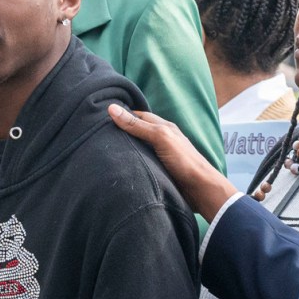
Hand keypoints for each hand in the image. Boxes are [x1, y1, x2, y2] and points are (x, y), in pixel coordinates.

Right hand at [107, 105, 236, 219]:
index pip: (138, 116)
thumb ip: (137, 125)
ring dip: (125, 148)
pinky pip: (141, 162)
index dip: (123, 115)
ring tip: (103, 149)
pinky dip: (130, 161)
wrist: (200, 189)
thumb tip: (112, 109)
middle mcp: (161, 139)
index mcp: (163, 127)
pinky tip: (119, 165)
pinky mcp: (158, 170)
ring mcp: (160, 155)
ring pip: (138, 148)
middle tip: (98, 134)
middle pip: (137, 131)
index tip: (102, 116)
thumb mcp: (160, 137)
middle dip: (121, 131)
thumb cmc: (184, 160)